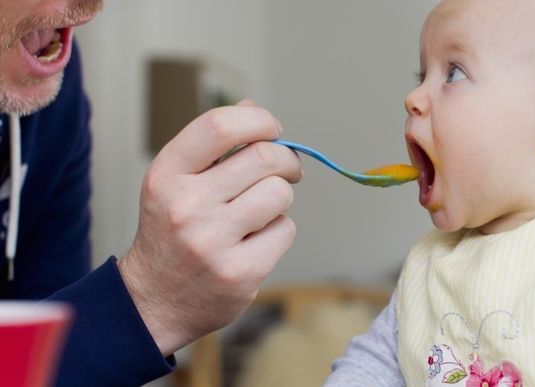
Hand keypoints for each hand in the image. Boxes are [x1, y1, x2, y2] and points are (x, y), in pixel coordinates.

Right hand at [117, 99, 301, 355]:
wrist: (153, 302)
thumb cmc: (172, 232)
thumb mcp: (176, 183)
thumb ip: (212, 145)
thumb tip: (252, 109)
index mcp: (166, 175)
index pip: (219, 126)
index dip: (258, 119)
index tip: (272, 129)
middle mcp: (186, 206)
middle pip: (264, 158)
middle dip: (285, 159)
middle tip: (285, 170)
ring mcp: (213, 242)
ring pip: (280, 193)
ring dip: (279, 198)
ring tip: (260, 210)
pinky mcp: (240, 273)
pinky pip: (285, 230)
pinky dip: (278, 231)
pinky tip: (255, 241)